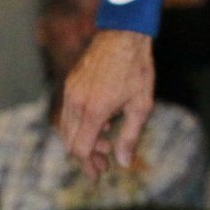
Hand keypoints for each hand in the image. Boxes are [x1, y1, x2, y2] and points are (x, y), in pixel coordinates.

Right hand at [58, 30, 155, 179]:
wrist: (123, 35)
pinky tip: (101, 122)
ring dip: (83, 140)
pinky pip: (69, 114)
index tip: (98, 174)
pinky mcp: (69, 86)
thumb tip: (123, 162)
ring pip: (67, 129)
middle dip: (86, 156)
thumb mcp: (141, 105)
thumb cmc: (136, 69)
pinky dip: (80, 125)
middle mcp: (76, 104)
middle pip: (70, 142)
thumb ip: (129, 136)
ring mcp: (70, 94)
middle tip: (104, 162)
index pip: (80, 148)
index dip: (88, 165)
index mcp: (94, 111)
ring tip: (105, 142)